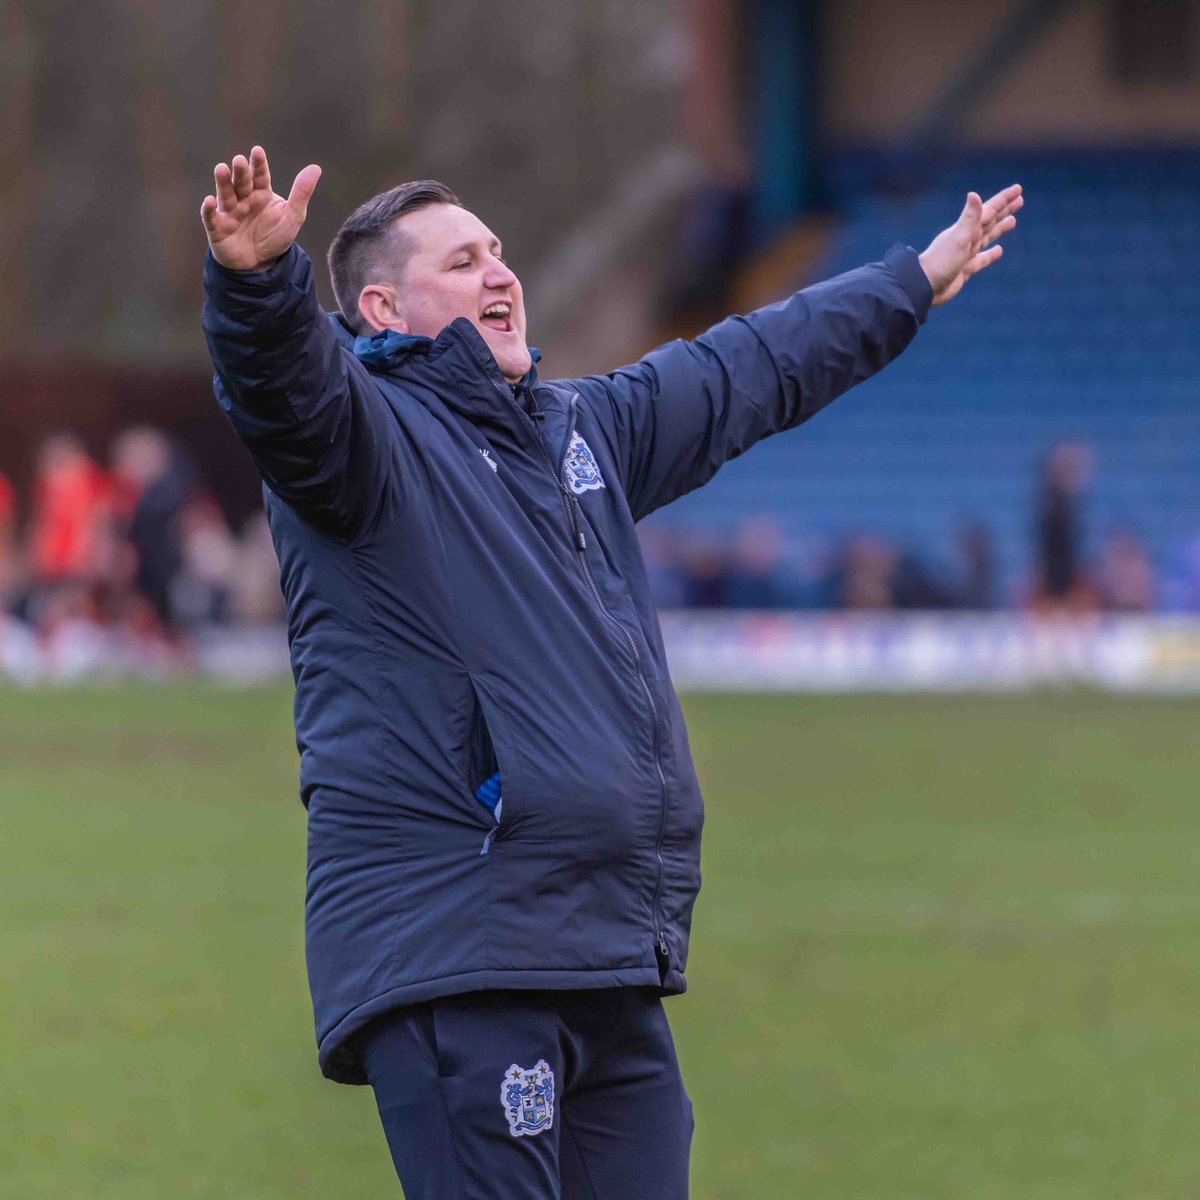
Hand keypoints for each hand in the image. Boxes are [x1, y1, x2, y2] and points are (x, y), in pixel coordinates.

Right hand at [201, 146, 321, 270]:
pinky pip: (211, 218)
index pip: (260, 176)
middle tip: (239, 160)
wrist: (261, 263)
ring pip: (225, 195)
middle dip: (240, 172)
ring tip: (221, 169)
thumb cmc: (274, 236)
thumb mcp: (293, 216)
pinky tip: (209, 201)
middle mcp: (243, 199)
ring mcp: (229, 213)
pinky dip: (208, 210)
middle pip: (241, 183)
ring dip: (223, 183)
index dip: (258, 165)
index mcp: (261, 193)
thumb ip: (301, 193)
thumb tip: (315, 168)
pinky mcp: (218, 228)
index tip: (257, 151)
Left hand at [918, 184, 1022, 306]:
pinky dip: (990, 254)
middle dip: (1005, 210)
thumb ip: (969, 218)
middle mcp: (967, 239)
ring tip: (1013, 220)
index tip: (1018, 189)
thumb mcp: (958, 238)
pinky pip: (982, 259)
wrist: (924, 287)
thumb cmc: (940, 262)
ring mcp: (966, 254)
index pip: (989, 210)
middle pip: (990, 221)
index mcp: (966, 229)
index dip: (1004, 200)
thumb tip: (974, 194)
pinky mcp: (965, 269)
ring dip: (1000, 228)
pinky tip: (999, 250)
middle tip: (1020, 199)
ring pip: (988, 237)